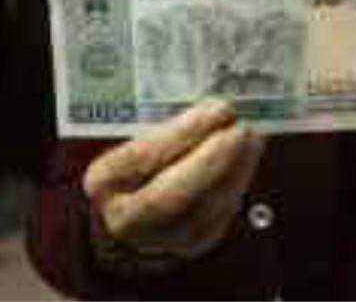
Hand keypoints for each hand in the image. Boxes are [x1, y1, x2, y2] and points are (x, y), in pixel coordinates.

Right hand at [83, 100, 263, 258]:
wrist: (130, 215)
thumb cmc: (135, 166)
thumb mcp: (133, 140)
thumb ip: (166, 130)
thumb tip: (212, 109)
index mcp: (104, 181)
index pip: (142, 158)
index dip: (184, 134)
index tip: (216, 110)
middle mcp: (123, 217)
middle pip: (169, 196)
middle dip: (210, 160)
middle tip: (240, 129)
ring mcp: (157, 240)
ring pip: (199, 214)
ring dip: (233, 172)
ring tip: (252, 138)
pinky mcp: (189, 247)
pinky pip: (217, 220)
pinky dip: (236, 186)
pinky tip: (247, 159)